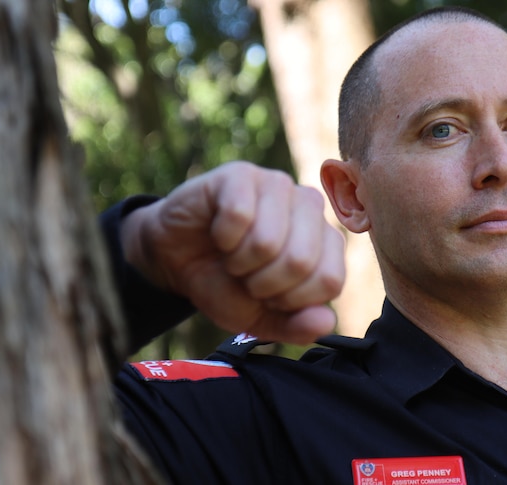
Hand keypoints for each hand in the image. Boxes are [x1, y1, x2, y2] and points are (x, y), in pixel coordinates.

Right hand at [120, 162, 344, 343]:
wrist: (176, 259)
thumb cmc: (226, 284)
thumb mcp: (261, 319)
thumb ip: (296, 327)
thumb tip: (326, 322)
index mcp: (327, 242)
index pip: (330, 281)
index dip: (291, 301)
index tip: (269, 295)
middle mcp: (311, 207)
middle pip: (300, 262)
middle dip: (262, 283)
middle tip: (246, 275)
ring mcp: (278, 185)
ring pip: (267, 241)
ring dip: (239, 261)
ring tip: (232, 254)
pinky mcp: (242, 174)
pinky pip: (238, 216)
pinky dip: (221, 237)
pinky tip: (219, 232)